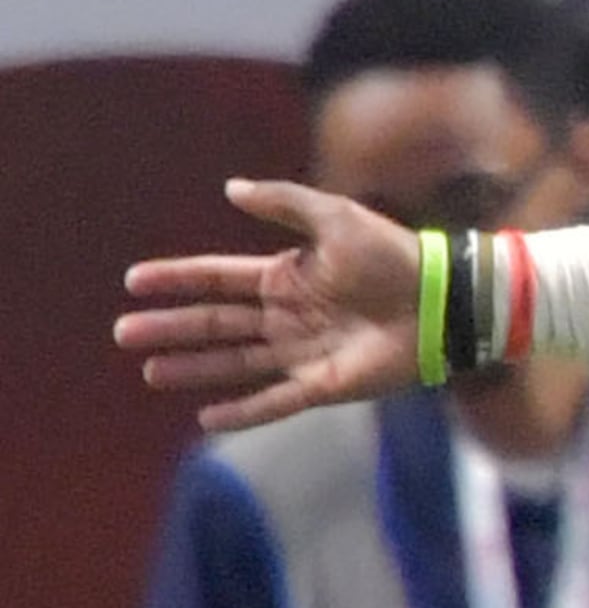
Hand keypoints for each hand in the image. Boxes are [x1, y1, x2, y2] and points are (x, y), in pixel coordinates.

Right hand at [117, 179, 423, 433]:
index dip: (177, 280)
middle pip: (217, 324)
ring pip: (236, 362)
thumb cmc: (395, 255)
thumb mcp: (336, 217)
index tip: (134, 281)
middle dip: (171, 328)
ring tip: (150, 372)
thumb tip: (231, 188)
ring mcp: (305, 352)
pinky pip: (276, 401)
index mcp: (287, 278)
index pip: (218, 280)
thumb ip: (284, 203)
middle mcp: (289, 316)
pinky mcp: (326, 384)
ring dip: (193, 368)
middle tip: (125, 333)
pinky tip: (206, 418)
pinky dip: (243, 412)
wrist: (443, 298)